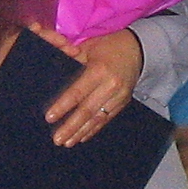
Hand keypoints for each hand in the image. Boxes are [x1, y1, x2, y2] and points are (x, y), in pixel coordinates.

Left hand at [36, 25, 141, 146]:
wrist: (138, 49)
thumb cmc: (107, 46)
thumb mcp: (88, 48)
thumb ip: (71, 62)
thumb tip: (51, 76)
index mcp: (99, 70)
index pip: (78, 92)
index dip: (63, 106)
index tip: (50, 117)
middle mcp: (111, 85)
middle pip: (88, 110)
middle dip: (71, 126)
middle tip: (57, 139)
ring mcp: (120, 96)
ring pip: (98, 118)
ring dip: (81, 132)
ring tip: (67, 142)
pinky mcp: (123, 102)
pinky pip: (107, 119)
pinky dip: (94, 129)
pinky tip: (82, 137)